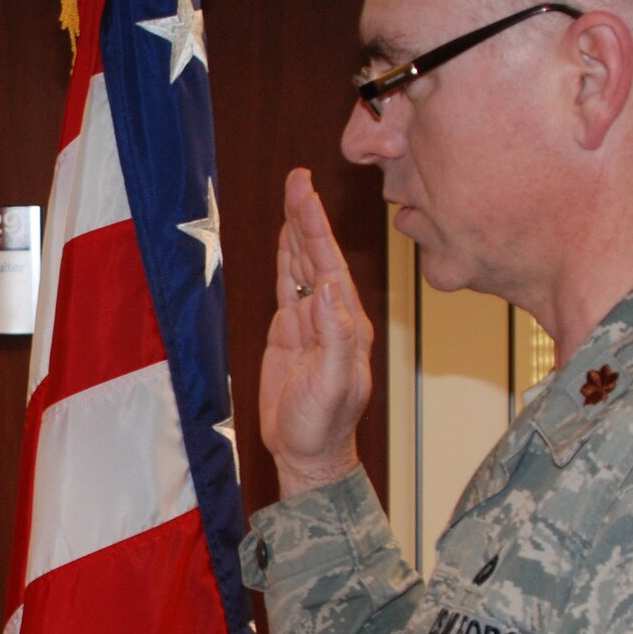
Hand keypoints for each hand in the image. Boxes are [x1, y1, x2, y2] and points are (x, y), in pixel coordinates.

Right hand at [259, 168, 372, 496]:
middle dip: (305, 217)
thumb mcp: (332, 384)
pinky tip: (284, 239)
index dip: (315, 227)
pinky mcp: (290, 333)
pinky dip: (285, 259)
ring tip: (292, 195)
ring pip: (302, 266)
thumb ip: (334, 335)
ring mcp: (311, 322)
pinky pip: (288, 286)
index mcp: (348, 324)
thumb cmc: (323, 426)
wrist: (307, 454)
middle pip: (317, 255)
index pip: (330, 264)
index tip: (303, 194)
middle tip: (295, 179)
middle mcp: (333, 316)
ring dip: (296, 231)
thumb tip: (326, 286)